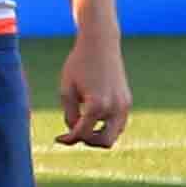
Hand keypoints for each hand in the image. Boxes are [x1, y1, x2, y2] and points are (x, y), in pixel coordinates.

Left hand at [54, 27, 131, 148]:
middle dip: (88, 141)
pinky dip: (106, 126)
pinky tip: (92, 117)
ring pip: (113, 134)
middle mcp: (114, 107)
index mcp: (97, 105)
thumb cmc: (78, 64)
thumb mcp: (67, 90)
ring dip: (98, 135)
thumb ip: (69, 115)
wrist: (100, 44)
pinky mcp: (127, 101)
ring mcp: (124, 105)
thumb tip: (75, 133)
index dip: (69, 139)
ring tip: (82, 124)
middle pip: (104, 142)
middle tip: (74, 134)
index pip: (83, 134)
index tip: (58, 138)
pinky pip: (118, 124)